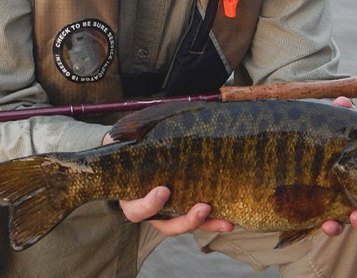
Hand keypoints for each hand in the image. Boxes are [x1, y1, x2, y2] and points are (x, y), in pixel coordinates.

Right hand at [102, 131, 232, 234]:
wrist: (138, 146)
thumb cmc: (131, 142)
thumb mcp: (125, 137)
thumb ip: (128, 135)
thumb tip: (127, 131)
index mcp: (131, 195)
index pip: (136, 210)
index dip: (149, 205)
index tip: (163, 190)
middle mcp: (150, 208)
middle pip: (164, 225)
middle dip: (185, 221)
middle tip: (203, 208)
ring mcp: (168, 210)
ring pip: (184, 225)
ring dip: (205, 224)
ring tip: (225, 221)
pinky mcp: (184, 205)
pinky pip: (198, 218)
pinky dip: (214, 221)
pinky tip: (230, 220)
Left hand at [322, 96, 356, 235]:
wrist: (300, 157)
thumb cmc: (330, 141)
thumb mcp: (338, 127)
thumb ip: (342, 115)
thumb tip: (343, 101)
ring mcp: (349, 204)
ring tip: (355, 217)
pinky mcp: (329, 213)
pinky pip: (334, 225)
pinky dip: (333, 226)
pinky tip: (328, 223)